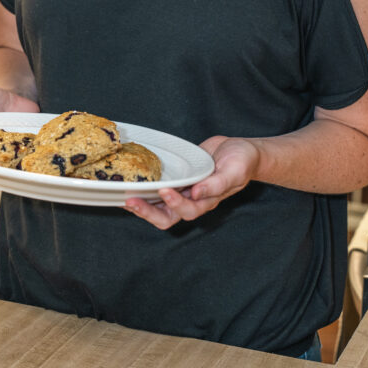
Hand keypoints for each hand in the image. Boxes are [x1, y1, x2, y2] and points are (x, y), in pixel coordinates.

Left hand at [125, 135, 259, 229]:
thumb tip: (196, 193)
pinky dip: (145, 190)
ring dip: (142, 205)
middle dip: (148, 212)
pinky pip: (159, 189)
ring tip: (125, 198)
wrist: (241, 151)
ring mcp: (184, 190)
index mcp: (207, 200)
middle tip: (130, 201)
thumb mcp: (234, 170)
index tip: (164, 190)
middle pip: (167, 216)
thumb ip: (217, 184)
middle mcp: (193, 199)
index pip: (188, 210)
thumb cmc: (242, 161)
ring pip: (159, 207)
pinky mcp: (178, 179)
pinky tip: (133, 184)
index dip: (175, 203)